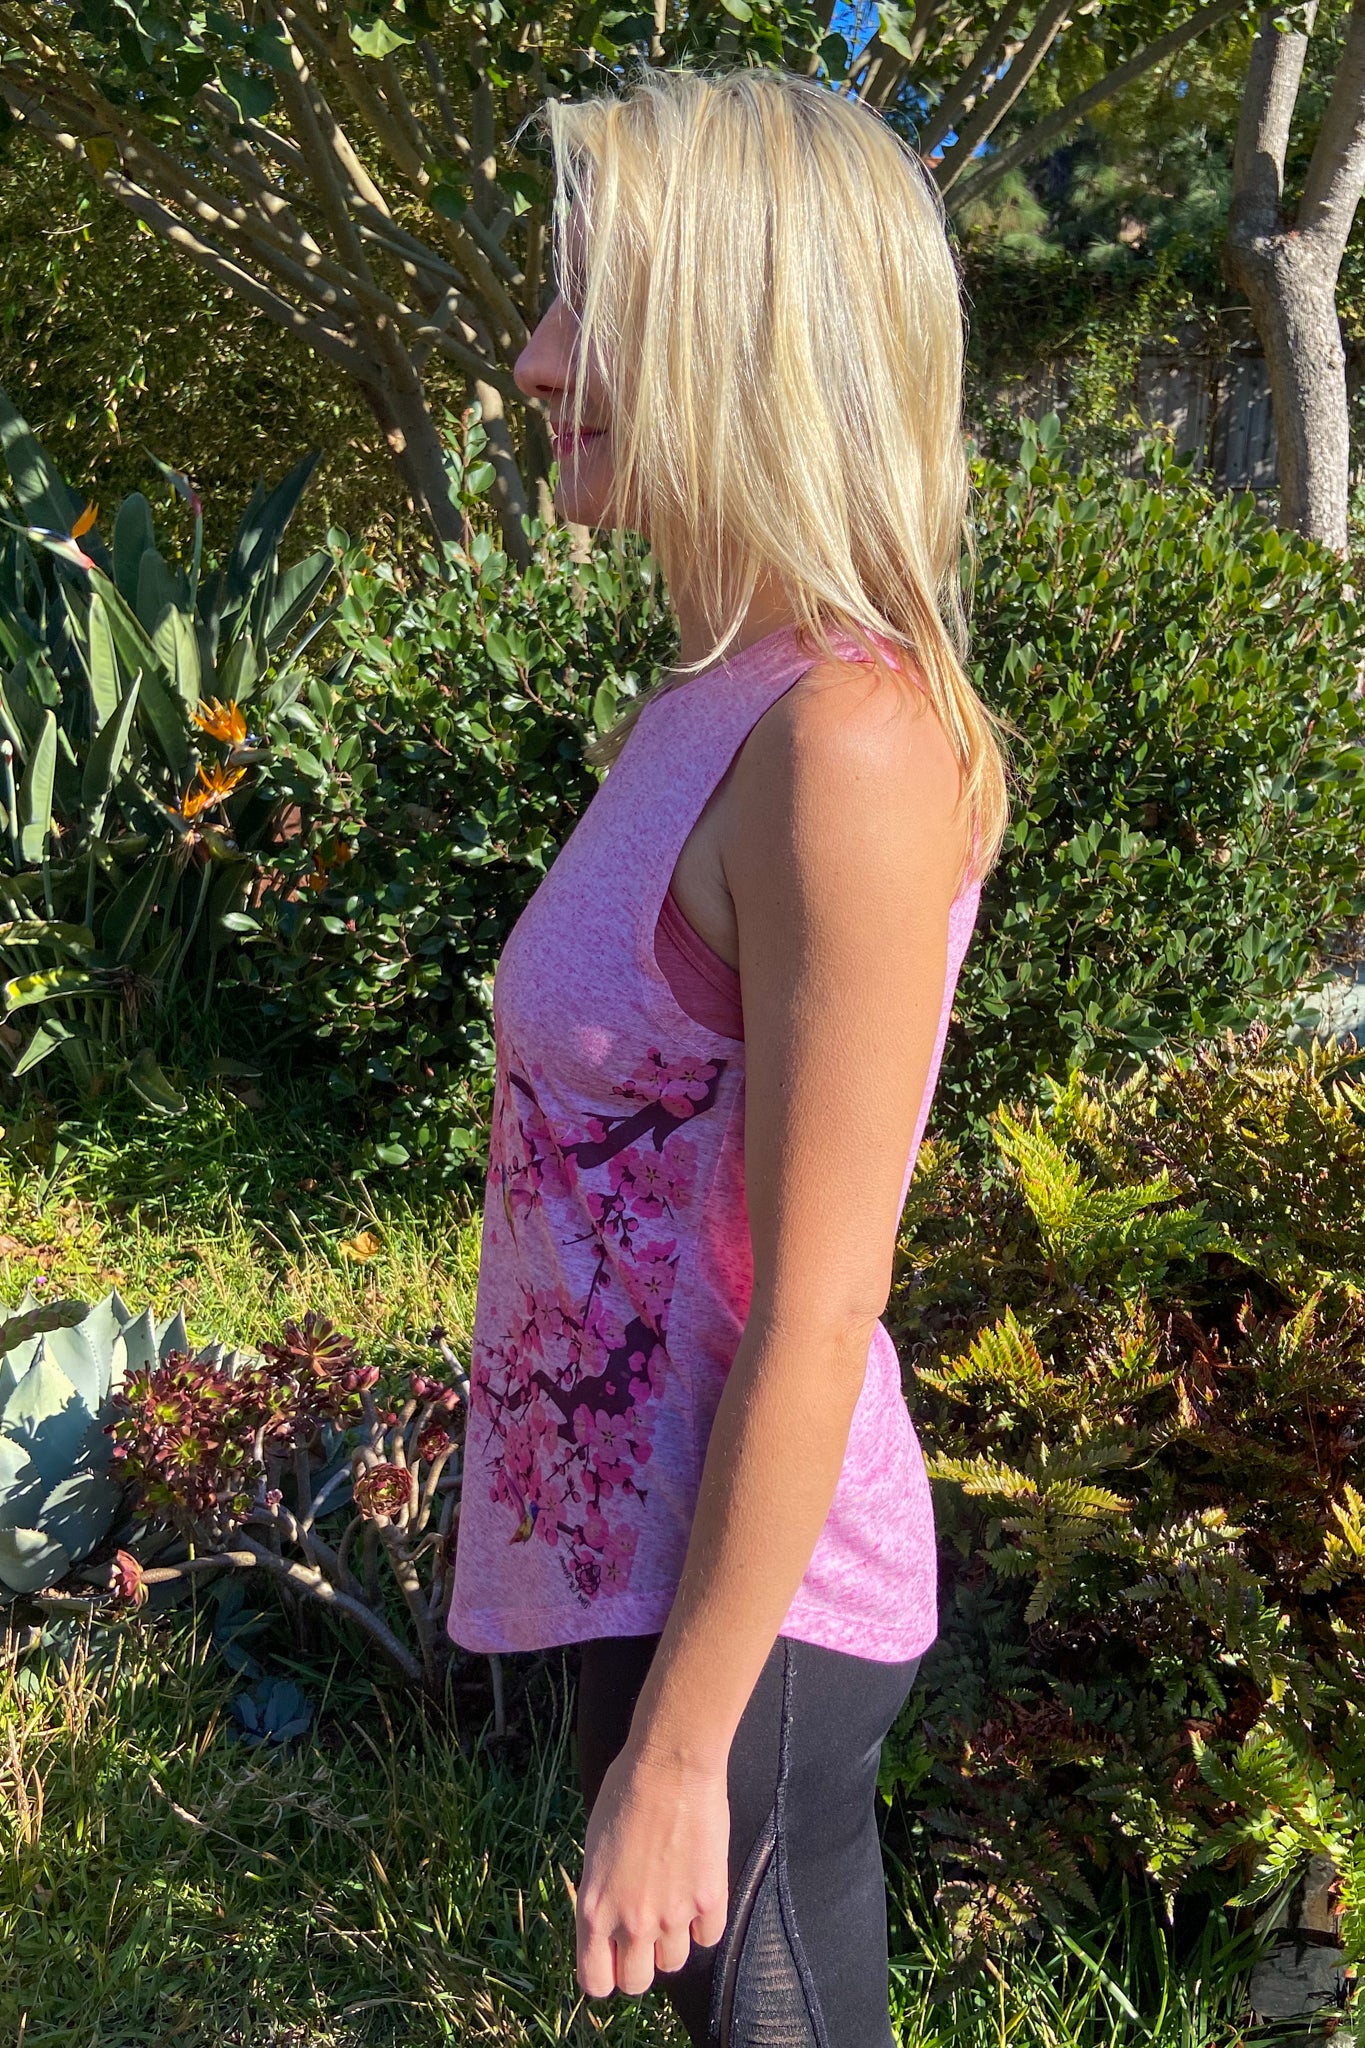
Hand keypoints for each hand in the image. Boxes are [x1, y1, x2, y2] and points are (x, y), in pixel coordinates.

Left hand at [576, 1744, 730, 1997]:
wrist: (670, 1767)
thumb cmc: (625, 1793)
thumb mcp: (595, 1849)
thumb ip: (602, 1892)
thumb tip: (610, 1920)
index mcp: (594, 1910)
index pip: (596, 1982)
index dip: (605, 1974)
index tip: (613, 1958)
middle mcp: (631, 1922)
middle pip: (637, 1983)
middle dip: (639, 1963)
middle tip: (645, 1933)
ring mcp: (672, 1915)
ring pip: (674, 1962)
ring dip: (672, 1940)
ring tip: (672, 1902)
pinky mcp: (709, 1900)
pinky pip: (708, 1936)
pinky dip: (704, 1921)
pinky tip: (697, 1890)